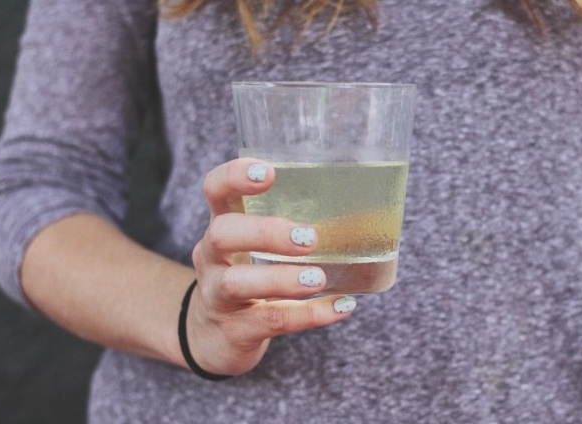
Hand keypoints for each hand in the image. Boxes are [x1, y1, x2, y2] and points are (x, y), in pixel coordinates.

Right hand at [187, 158, 356, 375]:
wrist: (214, 337)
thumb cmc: (247, 277)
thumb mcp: (254, 248)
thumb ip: (289, 227)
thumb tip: (369, 210)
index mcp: (223, 224)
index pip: (215, 190)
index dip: (234, 177)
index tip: (268, 172)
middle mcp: (212, 256)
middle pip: (222, 233)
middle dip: (265, 232)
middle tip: (307, 238)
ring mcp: (218, 295)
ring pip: (238, 282)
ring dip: (281, 278)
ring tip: (318, 277)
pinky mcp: (236, 329)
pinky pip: (271, 320)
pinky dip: (309, 315)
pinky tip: (341, 307)